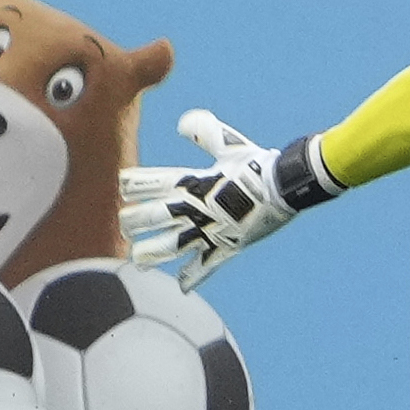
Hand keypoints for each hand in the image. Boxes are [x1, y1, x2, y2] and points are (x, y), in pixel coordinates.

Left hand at [119, 109, 306, 285]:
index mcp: (193, 183)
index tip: (124, 186)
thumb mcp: (230, 144)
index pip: (152, 183)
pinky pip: (204, 267)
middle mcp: (194, 209)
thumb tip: (182, 124)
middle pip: (152, 217)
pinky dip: (192, 277)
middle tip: (125, 224)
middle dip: (133, 221)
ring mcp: (209, 231)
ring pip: (169, 247)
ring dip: (150, 253)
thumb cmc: (257, 163)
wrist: (285, 187)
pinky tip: (181, 286)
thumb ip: (205, 132)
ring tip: (137, 258)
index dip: (134, 185)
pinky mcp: (225, 247)